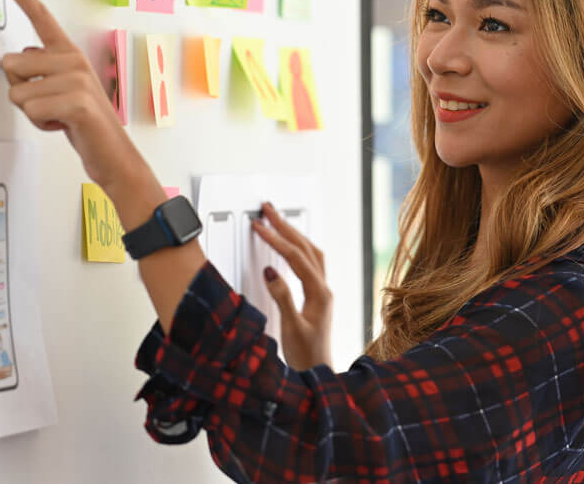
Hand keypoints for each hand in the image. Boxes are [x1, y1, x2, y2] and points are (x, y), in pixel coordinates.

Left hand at [0, 0, 148, 196]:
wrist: (114, 155)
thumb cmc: (85, 123)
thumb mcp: (61, 90)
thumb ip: (42, 68)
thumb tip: (20, 55)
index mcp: (68, 53)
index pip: (40, 15)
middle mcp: (73, 59)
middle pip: (10, 64)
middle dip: (20, 91)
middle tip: (49, 105)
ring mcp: (77, 78)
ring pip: (16, 91)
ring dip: (31, 112)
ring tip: (57, 116)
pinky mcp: (77, 101)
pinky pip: (31, 109)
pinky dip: (41, 124)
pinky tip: (63, 125)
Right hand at [252, 202, 332, 369]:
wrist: (318, 375)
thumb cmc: (306, 357)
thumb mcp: (291, 328)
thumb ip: (282, 297)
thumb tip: (271, 270)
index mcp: (320, 294)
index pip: (297, 258)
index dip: (277, 239)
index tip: (260, 226)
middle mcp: (324, 289)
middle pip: (306, 248)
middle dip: (286, 226)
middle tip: (268, 209)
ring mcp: (322, 292)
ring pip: (311, 252)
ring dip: (294, 234)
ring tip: (277, 220)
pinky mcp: (317, 298)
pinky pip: (310, 263)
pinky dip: (297, 249)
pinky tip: (288, 247)